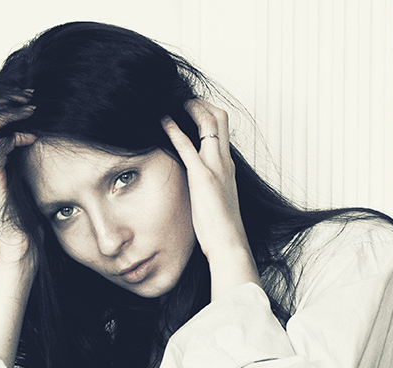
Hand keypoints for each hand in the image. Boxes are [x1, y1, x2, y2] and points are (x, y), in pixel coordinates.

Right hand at [0, 96, 36, 271]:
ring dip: (8, 112)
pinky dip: (12, 136)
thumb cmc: (30, 224)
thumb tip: (51, 143)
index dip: (8, 105)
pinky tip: (31, 137)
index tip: (34, 99)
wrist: (22, 251)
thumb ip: (31, 164)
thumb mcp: (32, 184)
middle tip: (32, 97)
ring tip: (31, 108)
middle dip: (7, 101)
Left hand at [162, 100, 259, 297]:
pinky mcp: (202, 176)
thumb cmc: (221, 228)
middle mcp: (224, 162)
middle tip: (184, 101)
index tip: (194, 111)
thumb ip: (210, 188)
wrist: (229, 242)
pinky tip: (164, 122)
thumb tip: (199, 188)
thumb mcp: (217, 201)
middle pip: (220, 117)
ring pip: (209, 122)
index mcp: (227, 167)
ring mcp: (214, 167)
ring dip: (192, 108)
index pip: (223, 130)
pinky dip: (175, 130)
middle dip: (201, 103)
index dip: (209, 114)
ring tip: (175, 104)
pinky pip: (188, 146)